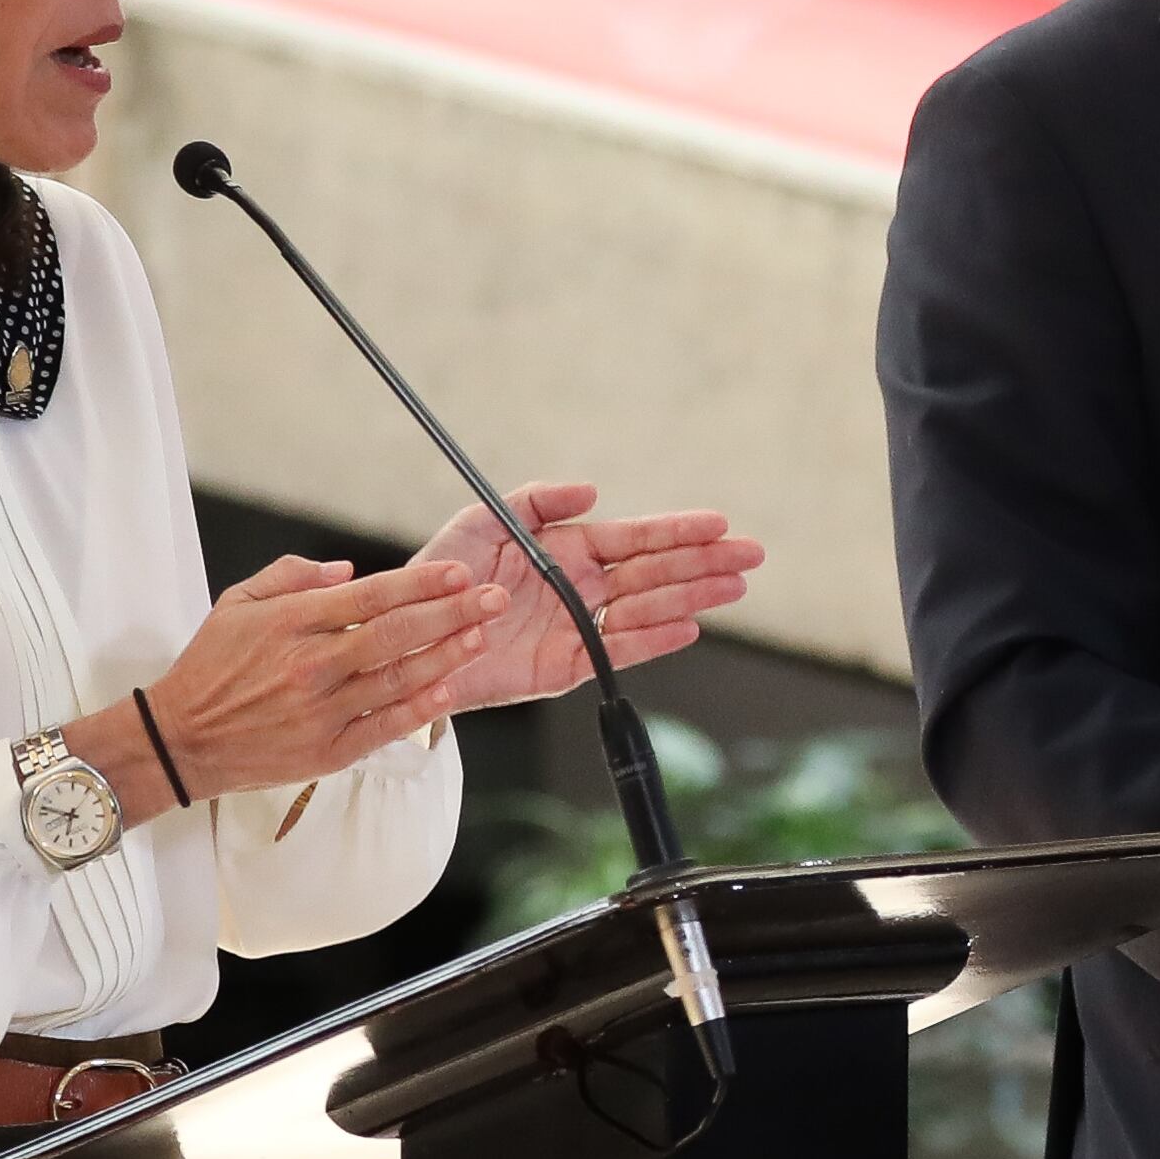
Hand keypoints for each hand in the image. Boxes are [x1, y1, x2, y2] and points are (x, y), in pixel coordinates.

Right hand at [69, 552, 495, 820]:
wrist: (179, 740)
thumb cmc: (209, 668)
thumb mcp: (236, 604)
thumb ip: (291, 577)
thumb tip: (348, 571)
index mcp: (291, 624)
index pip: (370, 597)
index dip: (420, 583)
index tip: (457, 573)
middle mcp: (311, 666)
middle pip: (395, 634)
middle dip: (451, 614)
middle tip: (493, 599)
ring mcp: (321, 712)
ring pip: (397, 678)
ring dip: (446, 656)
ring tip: (482, 636)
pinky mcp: (327, 752)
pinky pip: (385, 726)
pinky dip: (420, 708)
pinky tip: (450, 689)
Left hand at [412, 484, 766, 711]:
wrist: (408, 634)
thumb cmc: (441, 575)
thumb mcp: (482, 520)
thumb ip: (536, 501)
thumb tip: (592, 492)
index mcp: (568, 551)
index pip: (635, 538)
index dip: (677, 531)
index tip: (718, 523)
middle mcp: (581, 589)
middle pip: (654, 572)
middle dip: (704, 563)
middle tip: (750, 555)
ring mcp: (577, 628)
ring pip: (646, 609)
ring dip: (691, 596)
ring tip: (734, 587)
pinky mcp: (564, 666)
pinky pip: (615, 651)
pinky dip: (652, 639)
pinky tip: (687, 625)